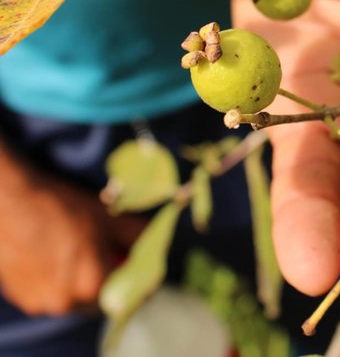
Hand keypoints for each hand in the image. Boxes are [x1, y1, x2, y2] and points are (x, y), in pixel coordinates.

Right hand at [0, 162, 144, 315]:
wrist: (12, 201)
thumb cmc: (63, 207)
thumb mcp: (110, 219)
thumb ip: (139, 237)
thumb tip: (160, 246)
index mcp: (93, 284)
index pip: (131, 294)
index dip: (141, 279)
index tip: (141, 267)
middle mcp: (67, 301)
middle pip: (104, 298)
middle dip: (112, 279)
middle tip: (110, 254)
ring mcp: (43, 302)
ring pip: (78, 298)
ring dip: (85, 281)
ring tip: (80, 252)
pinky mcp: (24, 298)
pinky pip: (54, 295)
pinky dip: (61, 281)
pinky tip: (57, 257)